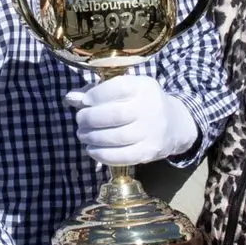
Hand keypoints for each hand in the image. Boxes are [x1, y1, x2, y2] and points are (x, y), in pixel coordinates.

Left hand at [68, 75, 198, 165]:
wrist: (175, 124)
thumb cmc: (141, 103)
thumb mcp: (126, 90)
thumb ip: (98, 92)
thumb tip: (70, 98)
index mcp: (144, 87)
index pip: (117, 89)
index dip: (96, 95)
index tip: (85, 101)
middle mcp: (151, 108)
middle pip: (115, 115)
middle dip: (90, 119)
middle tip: (80, 120)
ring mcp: (152, 132)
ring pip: (117, 138)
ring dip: (93, 137)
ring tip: (83, 135)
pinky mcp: (150, 152)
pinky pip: (123, 157)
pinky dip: (102, 155)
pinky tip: (92, 149)